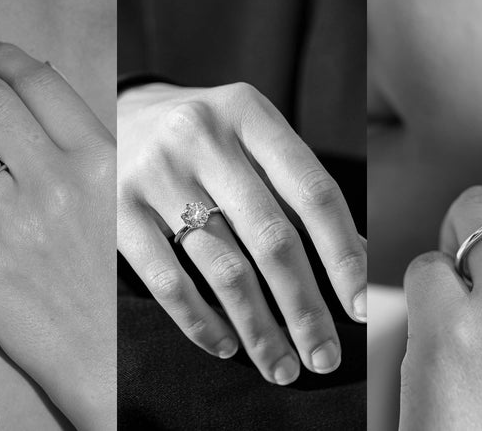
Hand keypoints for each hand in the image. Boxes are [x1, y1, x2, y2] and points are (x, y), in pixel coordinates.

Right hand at [117, 82, 365, 384]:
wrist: (120, 114)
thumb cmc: (205, 140)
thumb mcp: (252, 142)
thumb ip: (297, 192)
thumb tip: (361, 263)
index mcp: (248, 113)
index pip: (314, 192)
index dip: (345, 256)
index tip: (364, 309)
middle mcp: (202, 135)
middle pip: (272, 238)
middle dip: (305, 309)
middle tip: (325, 357)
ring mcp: (155, 171)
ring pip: (223, 269)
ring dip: (259, 330)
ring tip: (282, 367)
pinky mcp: (116, 208)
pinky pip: (168, 281)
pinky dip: (201, 322)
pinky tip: (226, 345)